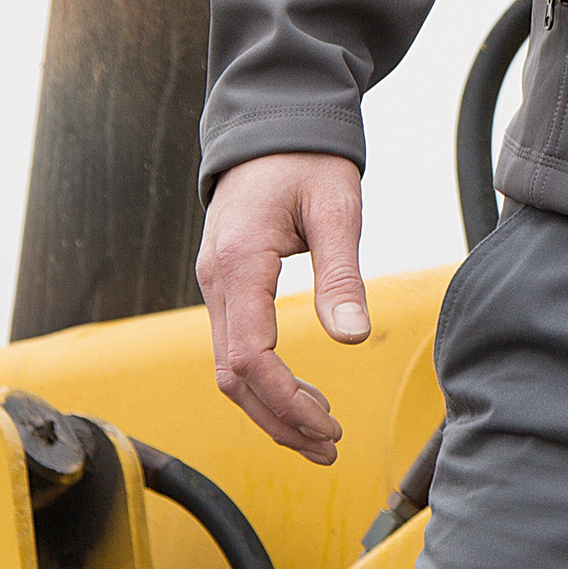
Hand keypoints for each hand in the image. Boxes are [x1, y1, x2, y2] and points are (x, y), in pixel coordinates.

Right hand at [196, 152, 368, 461]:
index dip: (284, 400)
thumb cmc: (307, 159)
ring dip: (270, 409)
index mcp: (239, 262)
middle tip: (329, 445)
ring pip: (229, 369)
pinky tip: (298, 397)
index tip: (326, 423)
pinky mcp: (226, 286)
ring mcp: (215, 285)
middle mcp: (215, 281)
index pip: (248, 357)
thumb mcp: (337, 206)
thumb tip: (352, 337)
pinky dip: (263, 383)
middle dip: (278, 419)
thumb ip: (341, 272)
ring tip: (319, 435)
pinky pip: (235, 348)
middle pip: (233, 377)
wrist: (274, 123)